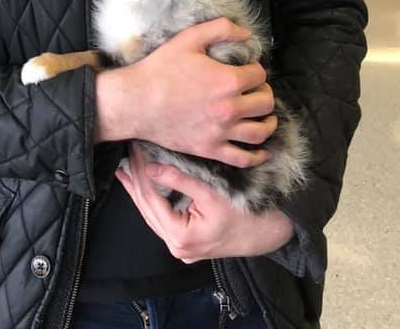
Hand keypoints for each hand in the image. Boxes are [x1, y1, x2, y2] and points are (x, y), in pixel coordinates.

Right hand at [95, 17, 275, 168]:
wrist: (137, 101)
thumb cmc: (161, 68)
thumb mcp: (189, 38)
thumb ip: (221, 28)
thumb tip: (247, 33)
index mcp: (228, 81)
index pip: (260, 75)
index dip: (257, 69)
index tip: (248, 69)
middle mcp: (230, 108)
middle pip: (265, 103)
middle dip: (265, 93)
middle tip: (256, 90)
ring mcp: (221, 132)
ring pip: (260, 132)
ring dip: (268, 123)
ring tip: (265, 116)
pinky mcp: (210, 149)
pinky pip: (243, 159)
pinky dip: (257, 156)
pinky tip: (261, 150)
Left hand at [116, 143, 294, 262]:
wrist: (272, 231)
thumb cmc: (247, 212)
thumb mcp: (212, 192)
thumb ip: (179, 180)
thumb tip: (151, 168)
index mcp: (182, 237)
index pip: (151, 200)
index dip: (141, 173)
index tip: (135, 150)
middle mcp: (178, 248)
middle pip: (148, 209)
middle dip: (136, 181)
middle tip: (128, 154)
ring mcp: (182, 248)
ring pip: (153, 215)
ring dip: (141, 190)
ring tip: (127, 168)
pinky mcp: (188, 242)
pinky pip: (164, 219)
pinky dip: (154, 200)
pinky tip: (145, 186)